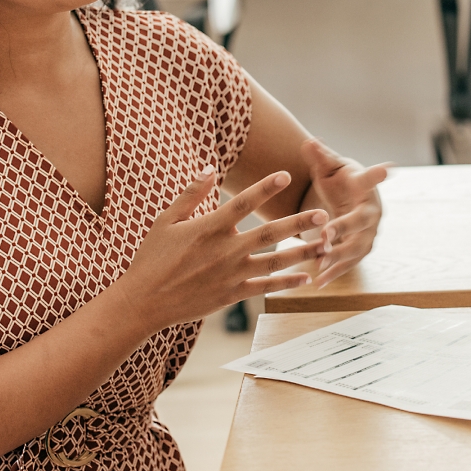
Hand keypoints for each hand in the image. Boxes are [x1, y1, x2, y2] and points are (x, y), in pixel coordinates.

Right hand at [116, 168, 327, 332]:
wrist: (143, 301)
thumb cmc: (152, 258)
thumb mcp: (166, 221)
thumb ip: (192, 194)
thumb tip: (211, 169)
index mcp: (209, 228)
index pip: (244, 203)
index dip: (266, 187)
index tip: (287, 174)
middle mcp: (225, 250)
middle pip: (270, 233)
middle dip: (299, 223)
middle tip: (324, 214)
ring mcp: (231, 274)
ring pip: (274, 261)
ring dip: (302, 253)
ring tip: (326, 245)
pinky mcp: (232, 294)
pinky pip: (265, 287)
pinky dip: (287, 283)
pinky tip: (306, 278)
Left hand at [299, 138, 391, 284]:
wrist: (353, 201)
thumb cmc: (340, 182)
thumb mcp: (330, 168)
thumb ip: (320, 157)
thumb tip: (309, 141)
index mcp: (365, 185)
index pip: (371, 178)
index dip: (379, 174)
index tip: (390, 168)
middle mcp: (372, 210)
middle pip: (362, 220)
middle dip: (344, 228)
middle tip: (325, 235)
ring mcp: (370, 232)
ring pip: (357, 246)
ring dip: (339, 255)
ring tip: (319, 263)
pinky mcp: (362, 249)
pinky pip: (350, 263)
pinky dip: (335, 272)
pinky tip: (318, 282)